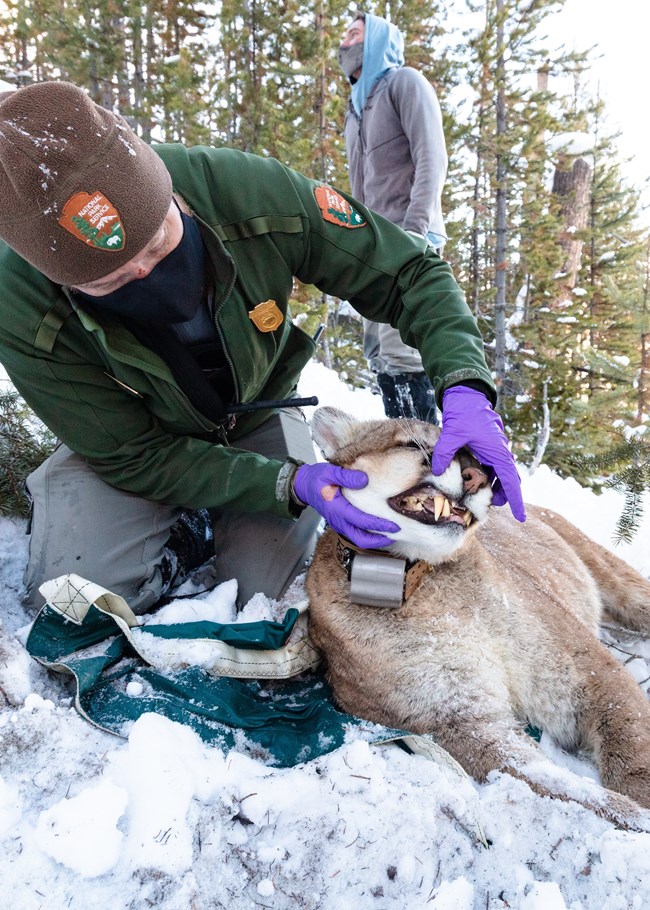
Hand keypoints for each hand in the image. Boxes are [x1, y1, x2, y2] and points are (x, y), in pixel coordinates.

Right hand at [293, 462, 399, 548]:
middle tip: (395, 532)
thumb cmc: (316, 478)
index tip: (394, 524)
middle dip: (379, 539)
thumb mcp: (329, 472)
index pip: (360, 521)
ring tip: (390, 533)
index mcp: (336, 508)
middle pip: (360, 539)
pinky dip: (368, 534)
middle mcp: (337, 520)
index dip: (378, 524)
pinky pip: (356, 533)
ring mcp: (338, 523)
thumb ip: (346, 476)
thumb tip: (365, 480)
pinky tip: (378, 527)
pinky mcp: (340, 522)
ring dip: (374, 539)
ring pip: (358, 539)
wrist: (303, 485)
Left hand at [431, 387, 525, 521]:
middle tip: (486, 506)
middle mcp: (500, 452)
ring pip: (499, 474)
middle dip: (502, 496)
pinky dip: (485, 476)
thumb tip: (438, 471)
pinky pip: (491, 466)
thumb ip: (444, 453)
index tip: (521, 517)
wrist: (467, 395)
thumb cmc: (463, 412)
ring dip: (493, 487)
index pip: (511, 482)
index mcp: (498, 452)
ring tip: (477, 497)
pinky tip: (472, 481)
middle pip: (508, 481)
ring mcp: (494, 449)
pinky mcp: (487, 446)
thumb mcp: (452, 434)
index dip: (516, 501)